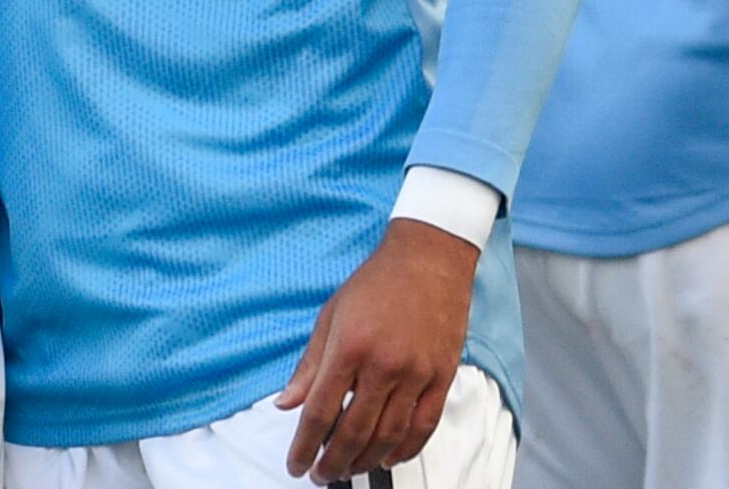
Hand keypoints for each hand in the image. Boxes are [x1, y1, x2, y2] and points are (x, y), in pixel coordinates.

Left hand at [276, 219, 478, 482]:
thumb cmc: (373, 284)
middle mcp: (383, 365)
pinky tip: (389, 458)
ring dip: (366, 460)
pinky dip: (407, 448)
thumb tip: (286, 405)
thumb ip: (309, 366)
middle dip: (333, 461)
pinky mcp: (442, 377)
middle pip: (355, 430)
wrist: (427, 261)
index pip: (321, 410)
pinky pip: (424, 425)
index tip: (295, 465)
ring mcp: (416, 374)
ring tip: (349, 470)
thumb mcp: (330, 316)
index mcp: (348, 348)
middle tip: (320, 476)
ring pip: (390, 434)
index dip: (305, 444)